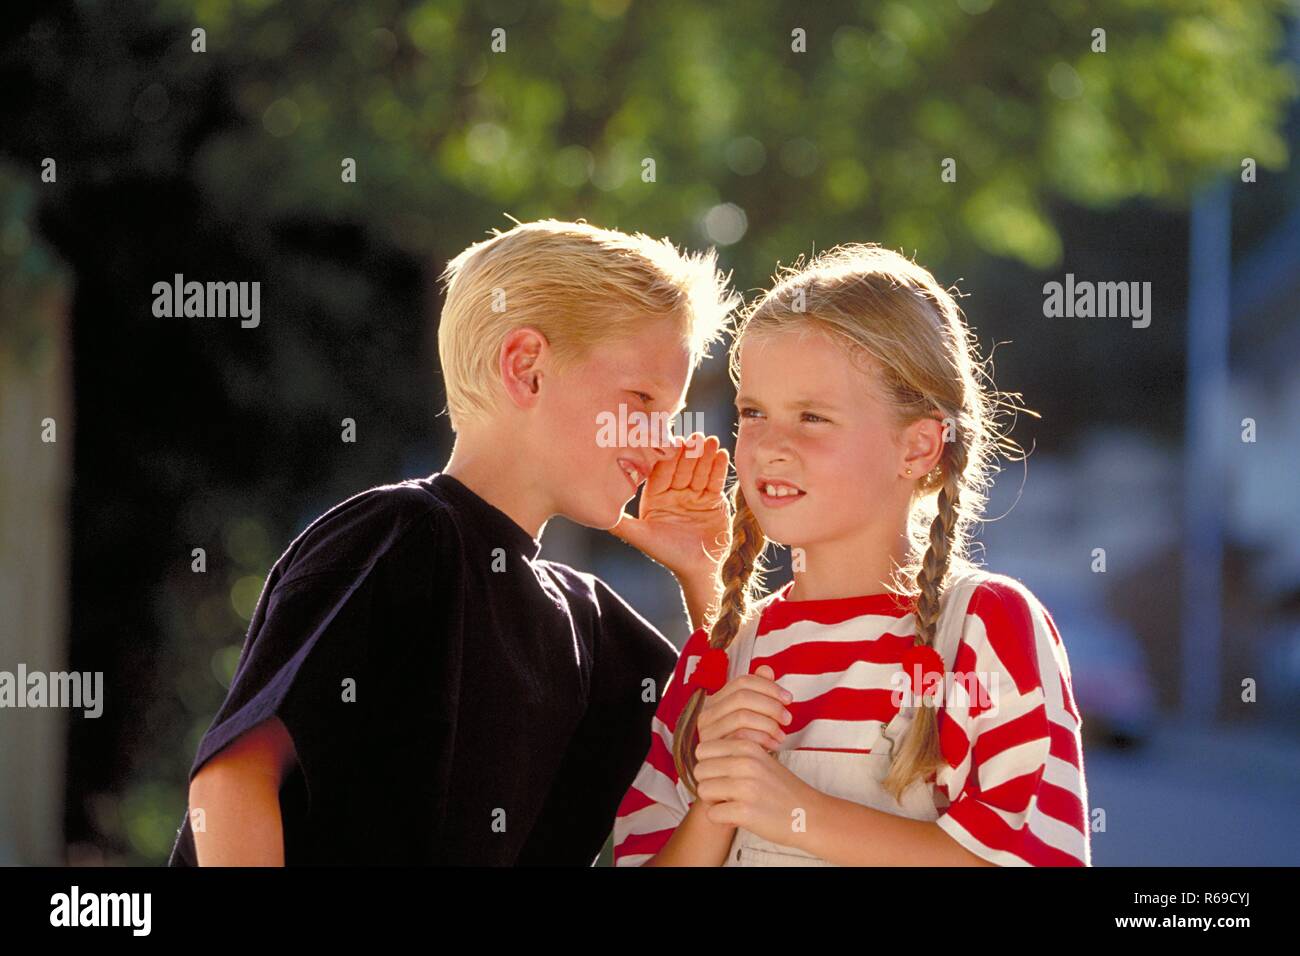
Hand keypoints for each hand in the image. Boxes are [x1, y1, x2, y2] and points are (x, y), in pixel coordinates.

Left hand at [609, 432, 730, 577]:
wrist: (700, 569)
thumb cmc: (668, 555)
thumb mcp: (643, 537)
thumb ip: (622, 524)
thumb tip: (596, 513)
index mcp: (655, 497)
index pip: (661, 472)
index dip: (668, 458)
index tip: (674, 442)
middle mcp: (673, 493)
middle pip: (681, 468)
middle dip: (689, 453)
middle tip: (696, 437)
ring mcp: (693, 495)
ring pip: (699, 471)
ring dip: (705, 456)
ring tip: (712, 441)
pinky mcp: (712, 499)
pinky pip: (714, 481)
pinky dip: (718, 468)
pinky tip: (722, 454)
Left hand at [693, 737, 819, 847]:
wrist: (809, 814)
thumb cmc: (780, 788)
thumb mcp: (760, 759)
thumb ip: (733, 753)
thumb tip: (699, 755)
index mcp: (747, 746)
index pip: (703, 749)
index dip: (708, 764)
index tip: (722, 775)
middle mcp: (745, 763)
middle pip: (699, 770)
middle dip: (708, 783)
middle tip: (726, 793)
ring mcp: (745, 787)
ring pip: (703, 791)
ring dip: (713, 801)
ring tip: (731, 803)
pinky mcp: (745, 811)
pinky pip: (712, 814)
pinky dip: (720, 818)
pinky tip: (735, 817)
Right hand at [697, 665, 792, 752]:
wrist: (736, 783)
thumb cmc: (749, 748)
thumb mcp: (757, 718)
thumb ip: (760, 692)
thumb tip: (766, 669)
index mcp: (716, 701)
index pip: (742, 681)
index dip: (769, 686)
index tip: (788, 698)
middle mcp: (707, 714)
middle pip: (742, 697)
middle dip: (771, 705)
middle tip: (788, 718)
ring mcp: (708, 733)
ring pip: (742, 715)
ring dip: (768, 724)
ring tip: (782, 735)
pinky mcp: (713, 751)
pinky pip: (740, 737)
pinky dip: (762, 739)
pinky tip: (774, 746)